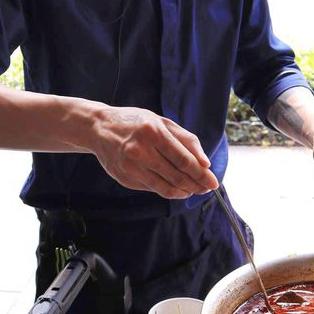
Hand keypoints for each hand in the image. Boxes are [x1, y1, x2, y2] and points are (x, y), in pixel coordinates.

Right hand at [90, 105, 218, 199]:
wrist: (99, 128)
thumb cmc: (135, 122)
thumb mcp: (162, 122)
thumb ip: (186, 140)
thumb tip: (205, 163)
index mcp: (153, 132)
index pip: (184, 160)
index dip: (201, 174)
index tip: (213, 182)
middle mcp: (141, 151)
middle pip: (177, 176)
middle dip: (197, 185)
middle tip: (208, 189)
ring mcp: (131, 166)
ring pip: (165, 187)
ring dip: (184, 192)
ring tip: (194, 190)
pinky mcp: (125, 178)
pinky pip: (153, 189)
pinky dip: (168, 192)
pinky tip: (177, 189)